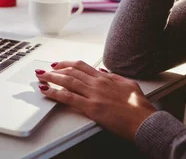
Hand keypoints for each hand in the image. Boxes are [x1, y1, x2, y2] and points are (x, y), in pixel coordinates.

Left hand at [35, 61, 156, 140]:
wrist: (144, 121)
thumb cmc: (139, 107)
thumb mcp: (128, 84)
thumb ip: (114, 77)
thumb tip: (102, 72)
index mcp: (106, 78)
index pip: (82, 66)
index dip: (67, 64)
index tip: (59, 64)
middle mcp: (97, 83)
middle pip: (71, 71)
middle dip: (55, 69)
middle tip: (44, 70)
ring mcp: (94, 94)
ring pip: (67, 81)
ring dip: (51, 78)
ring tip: (40, 76)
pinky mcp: (91, 107)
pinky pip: (68, 97)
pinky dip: (54, 92)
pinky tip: (46, 91)